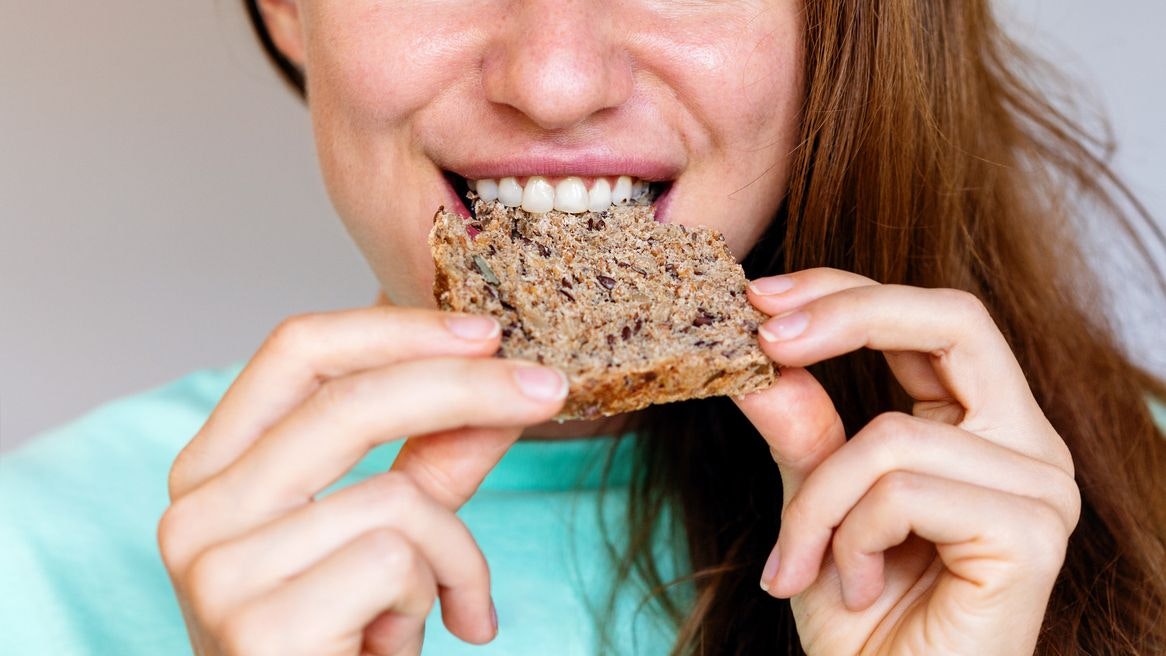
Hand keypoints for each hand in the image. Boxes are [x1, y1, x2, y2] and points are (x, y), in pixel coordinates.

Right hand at [157, 306, 567, 654]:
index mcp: (214, 471)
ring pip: (394, 498)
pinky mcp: (259, 627)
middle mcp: (196, 513)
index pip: (295, 351)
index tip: (487, 330)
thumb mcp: (392, 535)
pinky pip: (399, 562)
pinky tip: (402, 643)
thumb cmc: (343, 640)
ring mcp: (218, 572)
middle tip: (549, 389)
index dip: (398, 328)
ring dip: (455, 553)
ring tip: (444, 605)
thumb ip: (435, 460)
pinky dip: (440, 596)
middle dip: (468, 388)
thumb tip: (505, 383)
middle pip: (348, 401)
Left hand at [736, 268, 1080, 654]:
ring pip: (891, 436)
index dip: (844, 290)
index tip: (758, 296)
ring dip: (817, 504)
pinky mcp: (1030, 535)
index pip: (929, 317)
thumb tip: (760, 354)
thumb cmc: (862, 622)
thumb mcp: (816, 506)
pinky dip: (851, 538)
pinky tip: (860, 587)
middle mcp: (1026, 445)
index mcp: (983, 426)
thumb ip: (802, 430)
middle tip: (764, 337)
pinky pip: (902, 492)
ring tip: (801, 564)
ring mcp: (1041, 489)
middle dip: (845, 314)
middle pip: (954, 318)